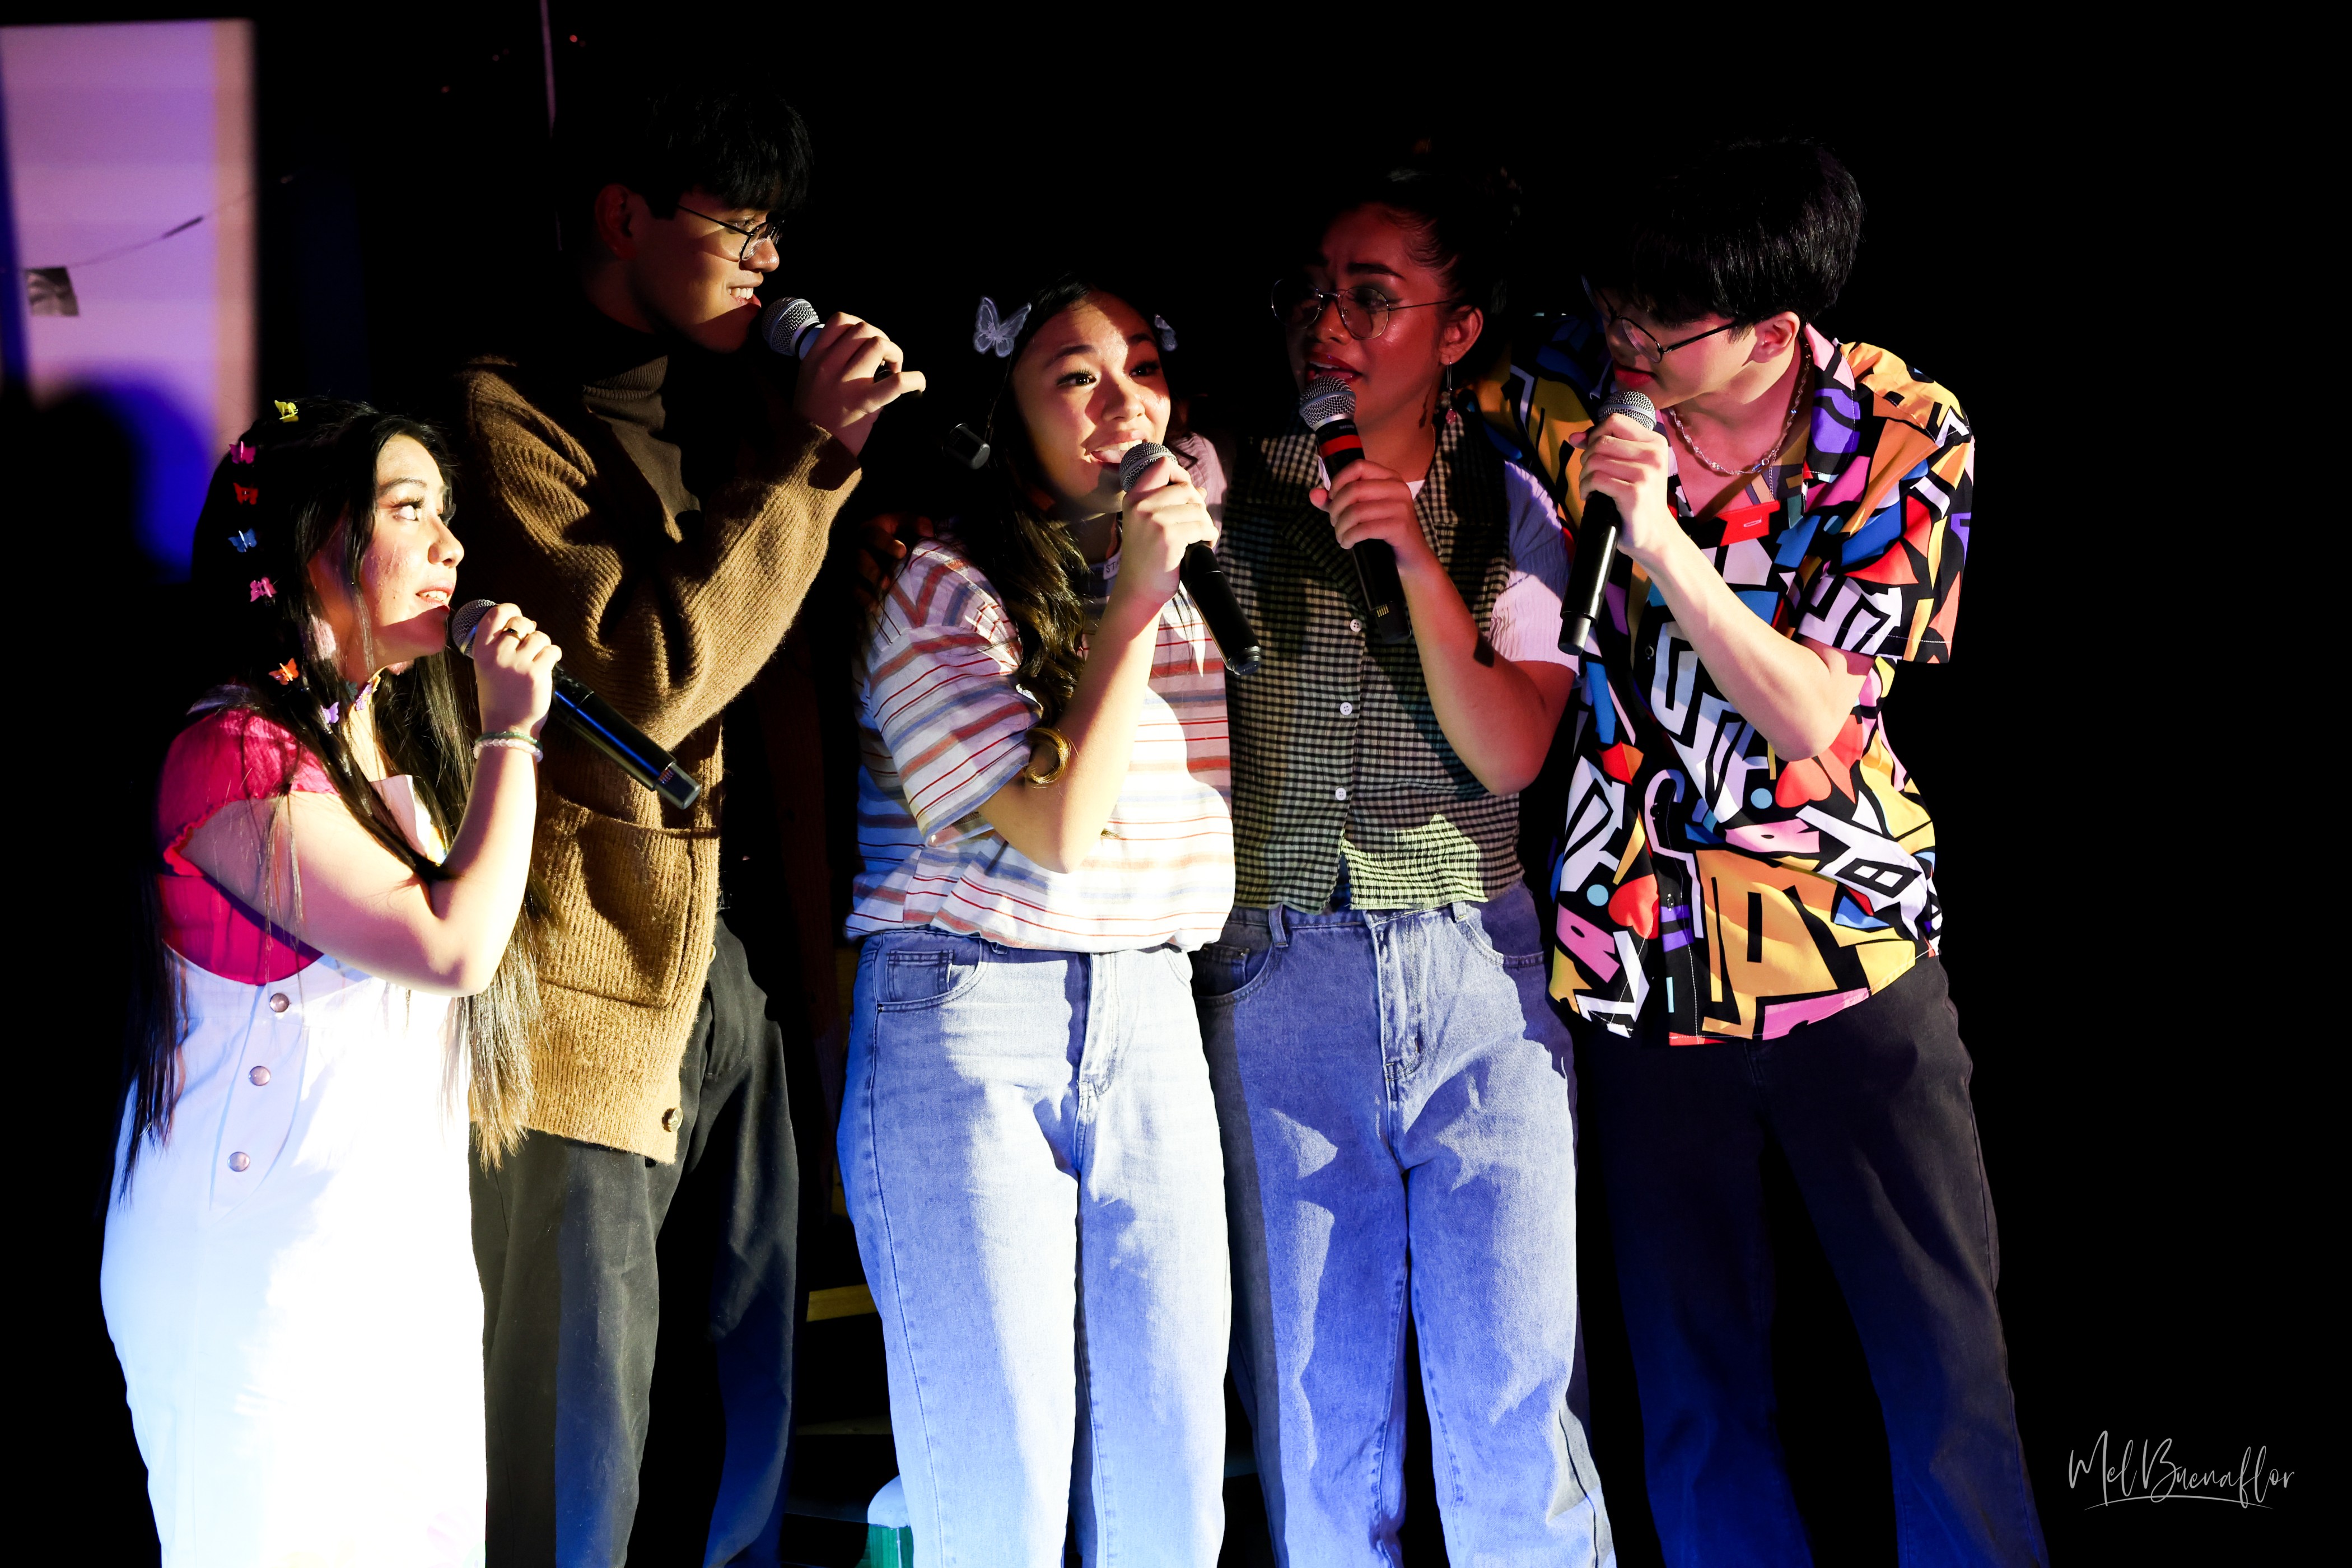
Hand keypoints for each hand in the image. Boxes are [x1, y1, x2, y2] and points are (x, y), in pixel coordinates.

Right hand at [464, 602, 559, 738]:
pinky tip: (546, 666)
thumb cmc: (500, 696)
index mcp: (481, 651)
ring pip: (540, 636)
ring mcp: (517, 663)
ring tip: (536, 662)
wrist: (506, 726)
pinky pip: (552, 650)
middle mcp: (497, 654)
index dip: (510, 610)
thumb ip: (500, 645)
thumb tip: (528, 623)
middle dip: (530, 631)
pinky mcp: (536, 673)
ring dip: (543, 646)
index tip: (517, 618)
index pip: (495, 614)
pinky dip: (553, 656)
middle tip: (529, 648)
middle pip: (521, 622)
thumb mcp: (488, 667)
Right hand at [792, 312, 926, 457]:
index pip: (839, 320)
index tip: (867, 343)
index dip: (861, 326)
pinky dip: (914, 380)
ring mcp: (846, 382)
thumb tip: (861, 352)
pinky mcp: (864, 402)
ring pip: (879, 344)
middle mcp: (829, 365)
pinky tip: (917, 384)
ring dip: (894, 353)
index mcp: (814, 358)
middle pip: (863, 329)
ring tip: (894, 370)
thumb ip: (829, 362)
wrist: (810, 449)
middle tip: (885, 360)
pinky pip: (896, 382)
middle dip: (881, 339)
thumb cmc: (813, 417)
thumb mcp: (809, 380)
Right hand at [852, 512, 936, 617]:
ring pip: (851, 580)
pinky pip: (851, 595)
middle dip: (872, 570)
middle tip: (887, 583)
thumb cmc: (891, 532)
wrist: (869, 542)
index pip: (874, 535)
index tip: (902, 552)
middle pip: (858, 559)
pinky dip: (861, 604)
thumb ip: (914, 522)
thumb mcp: (901, 521)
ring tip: (877, 604)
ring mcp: (850, 568)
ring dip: (863, 592)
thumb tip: (928, 531)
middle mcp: (855, 549)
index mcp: (868, 530)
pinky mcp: (849, 583)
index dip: (886, 543)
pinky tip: (873, 612)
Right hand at [1111, 455, 1215, 619]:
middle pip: (1186, 488)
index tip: (1188, 493)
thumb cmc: (1147, 556)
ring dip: (1206, 524)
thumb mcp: (1150, 524)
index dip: (1181, 474)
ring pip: (1197, 509)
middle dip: (1199, 505)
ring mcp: (1154, 520)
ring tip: (1201, 537)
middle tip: (1198, 523)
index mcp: (1134, 498)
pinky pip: (1201, 527)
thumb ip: (1171, 503)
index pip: (1162, 465)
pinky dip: (1209, 536)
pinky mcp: (1168, 536)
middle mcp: (1141, 505)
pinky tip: (1204, 544)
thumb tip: (1201, 490)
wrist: (1139, 588)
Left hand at [1310, 460, 1434, 574]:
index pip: (1358, 466)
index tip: (1333, 500)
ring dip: (1341, 527)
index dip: (1338, 482)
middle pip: (1354, 489)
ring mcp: (1401, 506)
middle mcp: (1398, 488)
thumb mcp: (1360, 512)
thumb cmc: (1383, 532)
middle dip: (1336, 509)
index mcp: (1389, 478)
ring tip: (1341, 536)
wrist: (1411, 558)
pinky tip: (1348, 543)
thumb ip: (1336, 501)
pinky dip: (1350, 538)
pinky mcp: (1400, 526)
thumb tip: (1313, 494)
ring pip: (1356, 511)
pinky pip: (1365, 528)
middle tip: (1335, 523)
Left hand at [1572, 412, 1676, 565]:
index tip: (1590, 452)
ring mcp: (1645, 473)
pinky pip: (1597, 479)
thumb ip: (1604, 447)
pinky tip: (1590, 496)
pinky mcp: (1634, 492)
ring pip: (1595, 460)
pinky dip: (1585, 487)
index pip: (1614, 421)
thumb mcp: (1628, 466)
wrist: (1654, 534)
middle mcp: (1653, 455)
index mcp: (1655, 442)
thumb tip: (1574, 436)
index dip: (1595, 434)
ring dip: (1584, 476)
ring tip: (1590, 487)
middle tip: (1590, 476)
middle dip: (1586, 459)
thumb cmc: (1639, 498)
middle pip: (1601, 441)